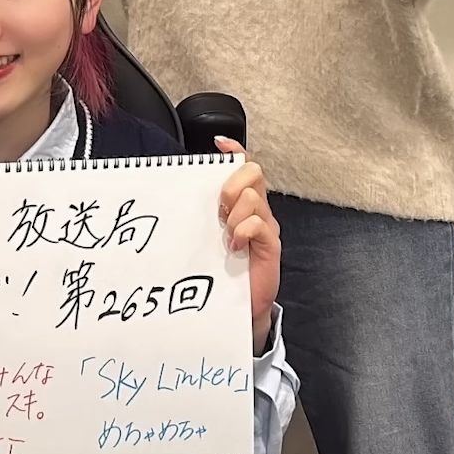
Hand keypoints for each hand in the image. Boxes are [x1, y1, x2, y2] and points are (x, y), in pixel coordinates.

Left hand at [215, 137, 280, 351]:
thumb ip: (203, 214)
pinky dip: (243, 232)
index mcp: (240, 205)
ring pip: (252, 197)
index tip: (218, 144)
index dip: (234, 150)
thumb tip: (182, 191)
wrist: (236, 309)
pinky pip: (258, 224)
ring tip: (226, 236)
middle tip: (220, 210)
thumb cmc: (220, 272)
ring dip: (234, 215)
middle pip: (252, 172)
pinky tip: (234, 248)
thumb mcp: (207, 237)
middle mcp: (256, 211)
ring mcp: (265, 227)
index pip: (243, 167)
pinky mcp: (270, 246)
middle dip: (231, 184)